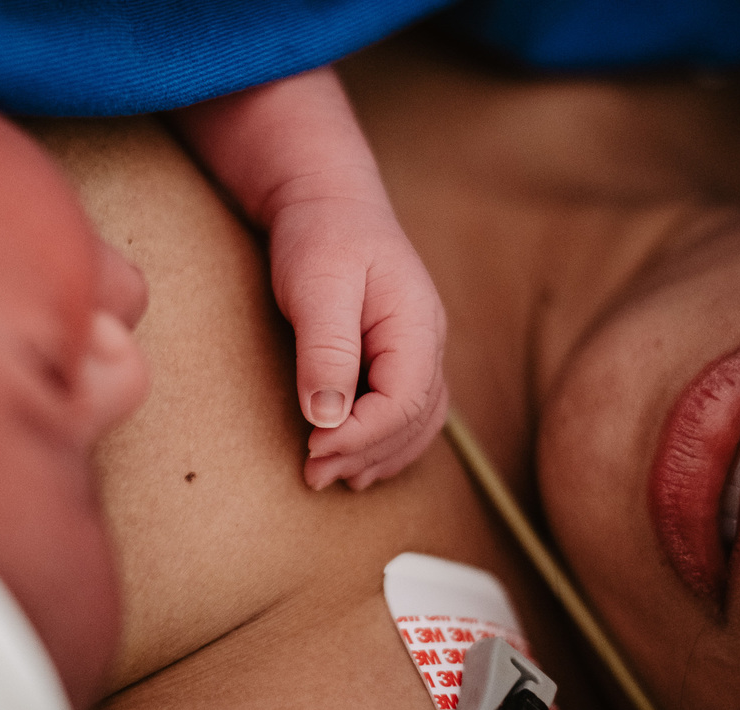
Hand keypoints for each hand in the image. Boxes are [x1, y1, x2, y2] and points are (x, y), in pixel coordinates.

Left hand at [268, 195, 447, 489]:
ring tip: (330, 478)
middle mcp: (427, 342)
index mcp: (415, 324)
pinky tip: (354, 462)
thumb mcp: (317, 286)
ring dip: (376, 457)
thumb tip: (326, 417)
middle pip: (413, 421)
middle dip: (364, 454)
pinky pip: (406, 413)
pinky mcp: (398, 358)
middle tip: (311, 476)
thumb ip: (325, 350)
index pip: (404, 401)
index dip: (361, 436)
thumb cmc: (321, 236)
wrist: (328, 201)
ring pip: (416, 424)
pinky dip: (384, 443)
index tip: (312, 450)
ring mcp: (418, 351)